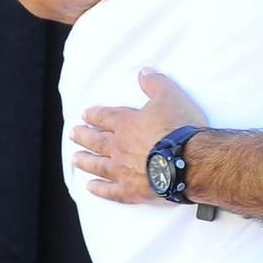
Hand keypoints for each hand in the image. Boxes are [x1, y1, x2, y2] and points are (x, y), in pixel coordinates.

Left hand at [71, 69, 206, 203]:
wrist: (190, 160)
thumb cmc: (179, 128)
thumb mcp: (170, 96)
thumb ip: (155, 83)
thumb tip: (143, 72)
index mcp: (127, 123)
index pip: (105, 117)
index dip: (94, 115)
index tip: (84, 115)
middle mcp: (119, 146)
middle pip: (96, 140)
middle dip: (83, 136)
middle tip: (73, 134)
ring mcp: (123, 170)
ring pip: (98, 165)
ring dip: (86, 161)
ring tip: (76, 159)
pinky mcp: (131, 190)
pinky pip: (110, 191)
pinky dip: (99, 189)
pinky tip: (90, 187)